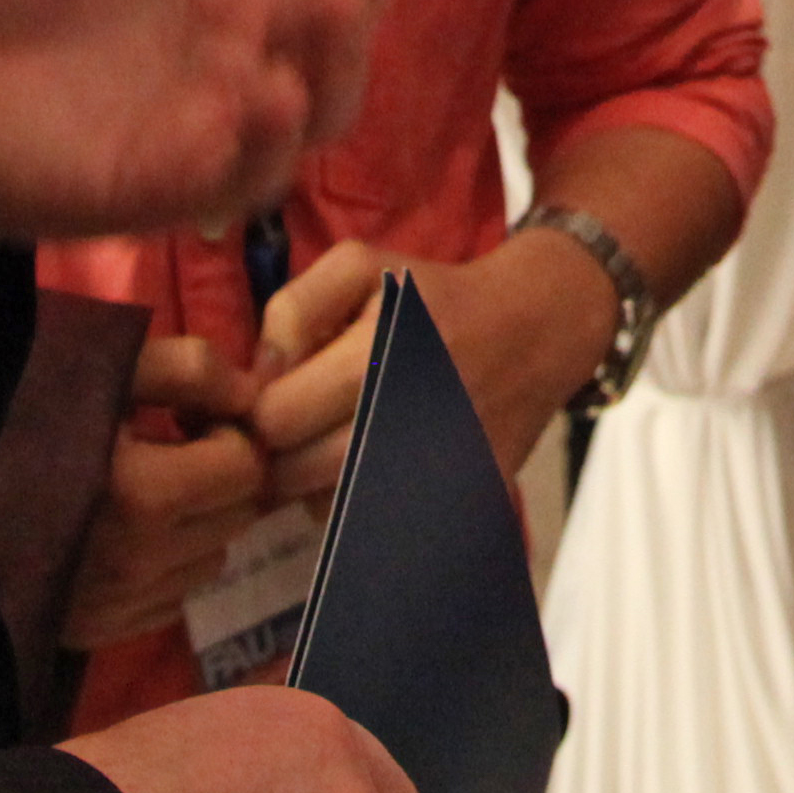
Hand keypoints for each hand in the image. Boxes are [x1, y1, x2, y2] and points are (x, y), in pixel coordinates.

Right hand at [62, 333, 278, 653]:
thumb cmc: (22, 414)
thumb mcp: (106, 368)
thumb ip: (191, 370)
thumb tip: (255, 397)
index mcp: (142, 495)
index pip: (244, 467)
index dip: (228, 432)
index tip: (191, 418)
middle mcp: (138, 563)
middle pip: (236, 516)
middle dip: (219, 477)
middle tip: (174, 449)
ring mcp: (117, 606)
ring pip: (210, 560)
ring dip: (198, 524)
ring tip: (146, 490)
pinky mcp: (97, 632)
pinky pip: (172, 598)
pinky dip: (166, 564)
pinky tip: (122, 532)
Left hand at [245, 225, 616, 498]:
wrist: (534, 327)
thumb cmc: (433, 296)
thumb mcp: (360, 266)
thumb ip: (293, 310)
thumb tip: (260, 378)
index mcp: (381, 351)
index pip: (277, 418)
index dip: (259, 410)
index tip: (273, 398)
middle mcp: (412, 413)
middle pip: (297, 473)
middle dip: (280, 456)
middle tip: (295, 431)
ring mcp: (441, 464)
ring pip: (332, 509)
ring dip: (316, 487)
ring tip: (331, 448)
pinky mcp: (464, 497)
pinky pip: (381, 526)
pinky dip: (361, 508)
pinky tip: (367, 472)